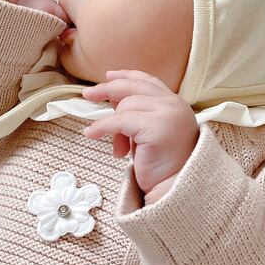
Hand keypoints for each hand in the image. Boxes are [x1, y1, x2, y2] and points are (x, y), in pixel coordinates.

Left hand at [81, 69, 199, 199]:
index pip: (148, 81)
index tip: (109, 76)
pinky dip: (102, 127)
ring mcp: (168, 114)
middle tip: (88, 96)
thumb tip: (110, 100)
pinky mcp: (156, 127)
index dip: (127, 76)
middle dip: (108, 89)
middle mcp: (174, 105)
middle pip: (134, 87)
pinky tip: (92, 134)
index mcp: (176, 104)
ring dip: (112, 124)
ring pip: (125, 105)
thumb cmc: (161, 164)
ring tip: (118, 148)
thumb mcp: (149, 131)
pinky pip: (119, 121)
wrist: (174, 188)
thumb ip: (138, 113)